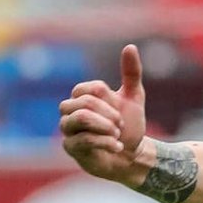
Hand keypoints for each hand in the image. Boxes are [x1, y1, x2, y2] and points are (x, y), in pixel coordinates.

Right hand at [59, 43, 148, 180]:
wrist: (131, 155)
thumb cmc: (129, 125)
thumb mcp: (134, 97)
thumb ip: (131, 73)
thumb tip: (130, 47)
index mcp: (82, 95)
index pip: (90, 89)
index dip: (109, 101)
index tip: (121, 114)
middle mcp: (70, 110)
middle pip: (83, 103)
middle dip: (108, 114)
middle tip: (121, 125)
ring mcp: (68, 129)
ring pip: (79, 120)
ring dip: (105, 127)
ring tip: (118, 134)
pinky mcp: (71, 148)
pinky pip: (82, 140)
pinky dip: (105, 142)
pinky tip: (118, 146)